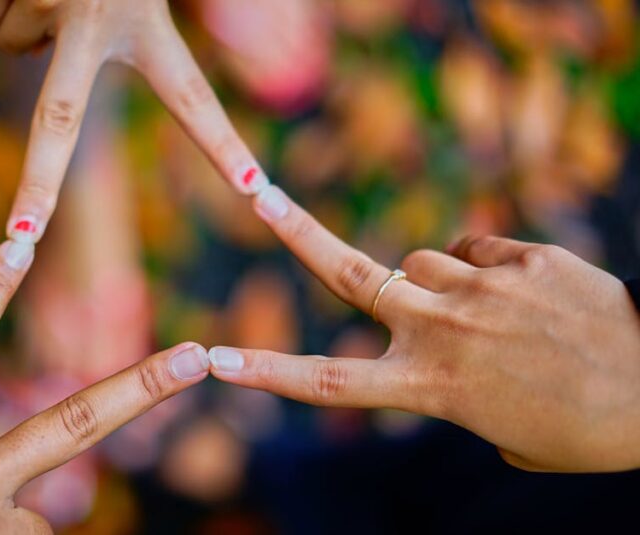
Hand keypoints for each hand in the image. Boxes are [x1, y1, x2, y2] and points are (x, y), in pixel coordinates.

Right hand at [0, 0, 267, 243]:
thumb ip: (197, 13)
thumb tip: (224, 54)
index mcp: (147, 18)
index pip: (192, 95)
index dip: (222, 146)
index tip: (257, 193)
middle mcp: (93, 16)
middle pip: (57, 121)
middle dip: (36, 190)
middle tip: (21, 241)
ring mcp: (42, 1)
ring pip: (9, 44)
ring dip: (21, 18)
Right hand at [208, 185, 639, 472]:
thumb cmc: (583, 427)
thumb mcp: (501, 433)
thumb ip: (454, 384)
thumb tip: (447, 332)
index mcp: (431, 387)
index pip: (330, 384)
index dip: (268, 373)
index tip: (216, 363)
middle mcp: (443, 330)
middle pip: (349, 274)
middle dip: (293, 231)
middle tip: (254, 192)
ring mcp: (482, 288)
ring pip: (420, 260)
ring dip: (433, 279)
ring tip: (483, 310)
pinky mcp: (524, 258)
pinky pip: (478, 249)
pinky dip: (485, 268)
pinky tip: (524, 293)